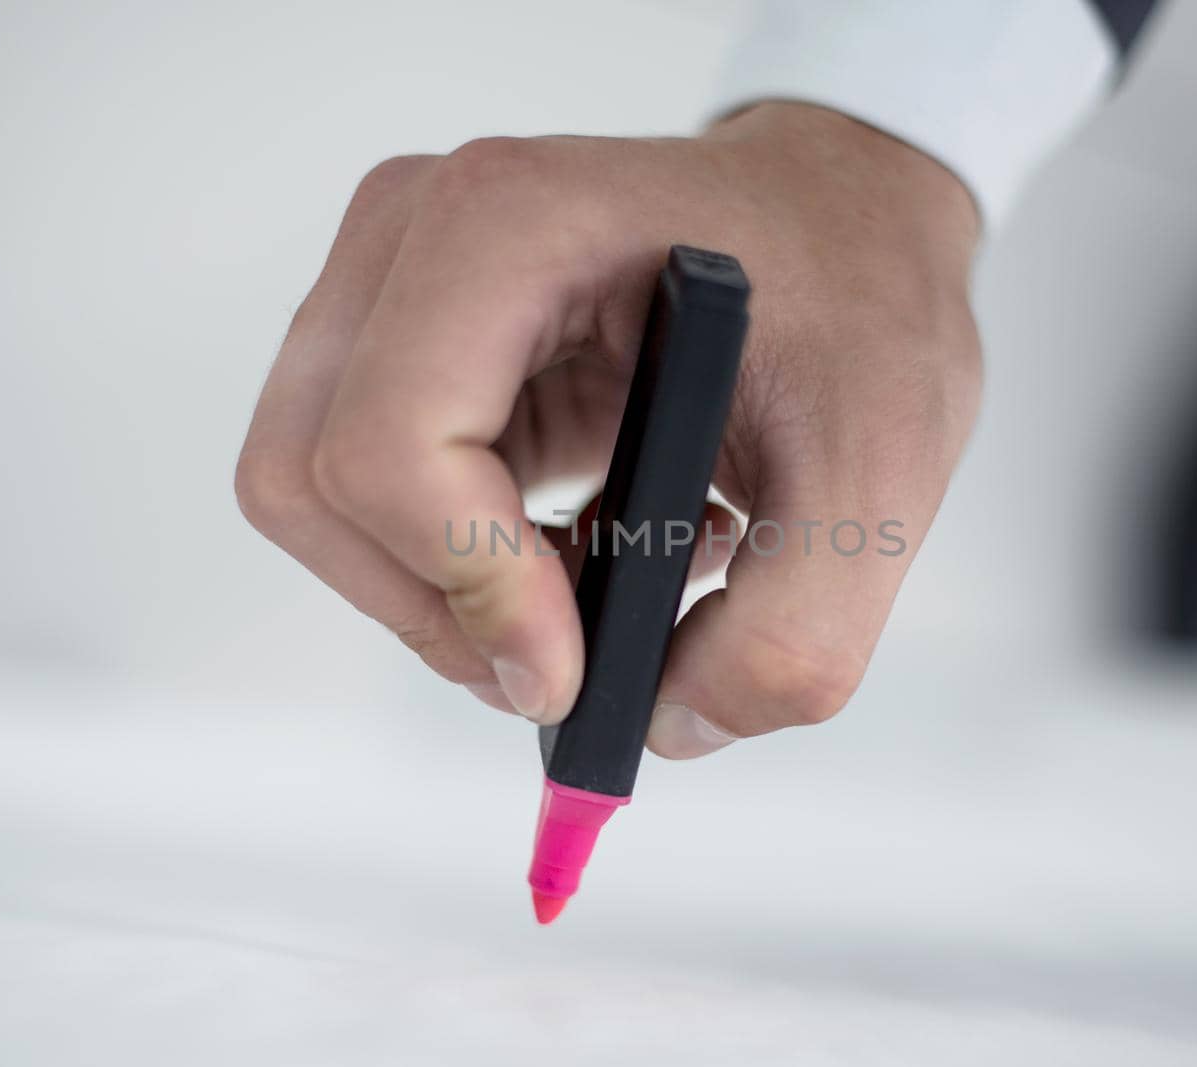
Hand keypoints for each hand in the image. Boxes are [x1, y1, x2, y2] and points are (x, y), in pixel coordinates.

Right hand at [235, 102, 980, 756]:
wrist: (846, 224)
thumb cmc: (863, 298)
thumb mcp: (881, 473)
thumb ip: (788, 639)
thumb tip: (659, 727)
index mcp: (512, 223)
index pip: (391, 446)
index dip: (470, 590)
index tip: (571, 672)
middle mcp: (417, 233)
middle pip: (316, 483)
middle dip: (441, 610)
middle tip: (574, 657)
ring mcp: (394, 284)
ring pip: (324, 503)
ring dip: (450, 592)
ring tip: (611, 581)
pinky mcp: (406, 346)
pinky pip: (369, 498)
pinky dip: (459, 566)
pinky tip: (588, 551)